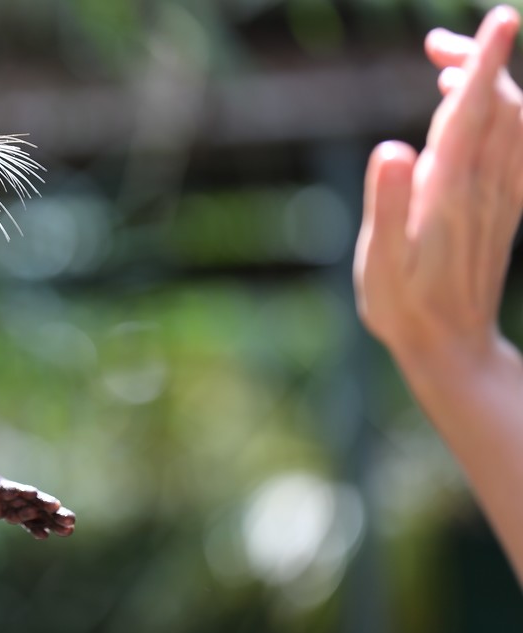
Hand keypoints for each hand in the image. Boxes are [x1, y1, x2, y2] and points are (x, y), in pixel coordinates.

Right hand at [354, 5, 522, 363]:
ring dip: (491, 85)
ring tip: (446, 68)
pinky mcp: (506, 206)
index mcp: (448, 194)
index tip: (501, 20)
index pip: (472, 115)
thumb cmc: (403, 306)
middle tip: (437, 44)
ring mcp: (501, 196)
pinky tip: (478, 109)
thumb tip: (391, 147)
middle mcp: (484, 188)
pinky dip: (504, 112)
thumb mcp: (379, 262)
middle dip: (481, 64)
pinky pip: (520, 144)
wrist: (450, 345)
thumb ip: (387, 203)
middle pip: (500, 107)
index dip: (483, 65)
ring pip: (515, 122)